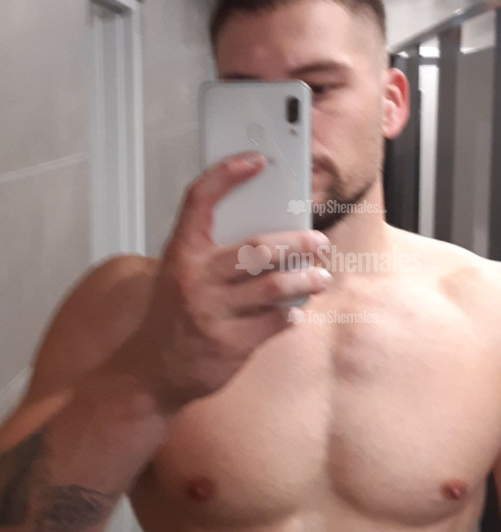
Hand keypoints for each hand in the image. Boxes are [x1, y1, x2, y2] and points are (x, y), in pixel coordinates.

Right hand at [119, 151, 331, 410]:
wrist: (150, 372)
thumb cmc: (172, 317)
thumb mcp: (180, 275)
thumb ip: (214, 253)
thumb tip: (270, 235)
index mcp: (180, 254)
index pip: (199, 199)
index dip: (227, 173)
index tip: (257, 160)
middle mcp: (195, 279)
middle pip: (257, 247)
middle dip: (296, 242)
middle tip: (317, 241)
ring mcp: (212, 313)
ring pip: (274, 286)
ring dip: (305, 279)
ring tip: (320, 276)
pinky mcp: (230, 344)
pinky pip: (275, 322)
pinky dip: (291, 314)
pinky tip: (296, 310)